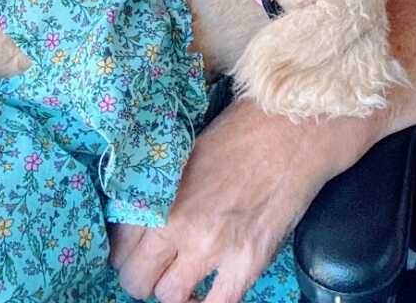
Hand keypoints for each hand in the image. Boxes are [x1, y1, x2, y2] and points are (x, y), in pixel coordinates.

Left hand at [109, 97, 373, 302]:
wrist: (295, 130)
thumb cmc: (241, 129)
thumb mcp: (187, 150)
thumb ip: (162, 188)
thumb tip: (140, 212)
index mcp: (163, 195)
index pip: (120, 247)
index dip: (125, 249)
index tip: (135, 247)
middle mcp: (182, 228)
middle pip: (137, 281)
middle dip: (143, 275)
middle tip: (157, 263)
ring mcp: (216, 250)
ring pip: (170, 298)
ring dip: (173, 289)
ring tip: (183, 275)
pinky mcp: (248, 264)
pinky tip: (207, 292)